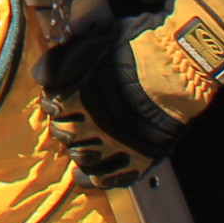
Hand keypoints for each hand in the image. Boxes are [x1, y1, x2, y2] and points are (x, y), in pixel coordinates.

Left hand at [37, 0, 223, 186]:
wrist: (178, 67)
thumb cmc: (137, 49)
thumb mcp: (91, 43)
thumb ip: (64, 60)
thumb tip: (44, 74)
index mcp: (73, 95)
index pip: (50, 107)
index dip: (55, 103)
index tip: (61, 101)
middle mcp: (88, 123)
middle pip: (63, 133)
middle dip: (66, 126)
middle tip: (75, 121)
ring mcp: (113, 144)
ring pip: (81, 157)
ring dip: (79, 150)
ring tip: (84, 144)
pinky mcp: (137, 158)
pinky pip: (109, 178)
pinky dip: (95, 179)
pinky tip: (87, 178)